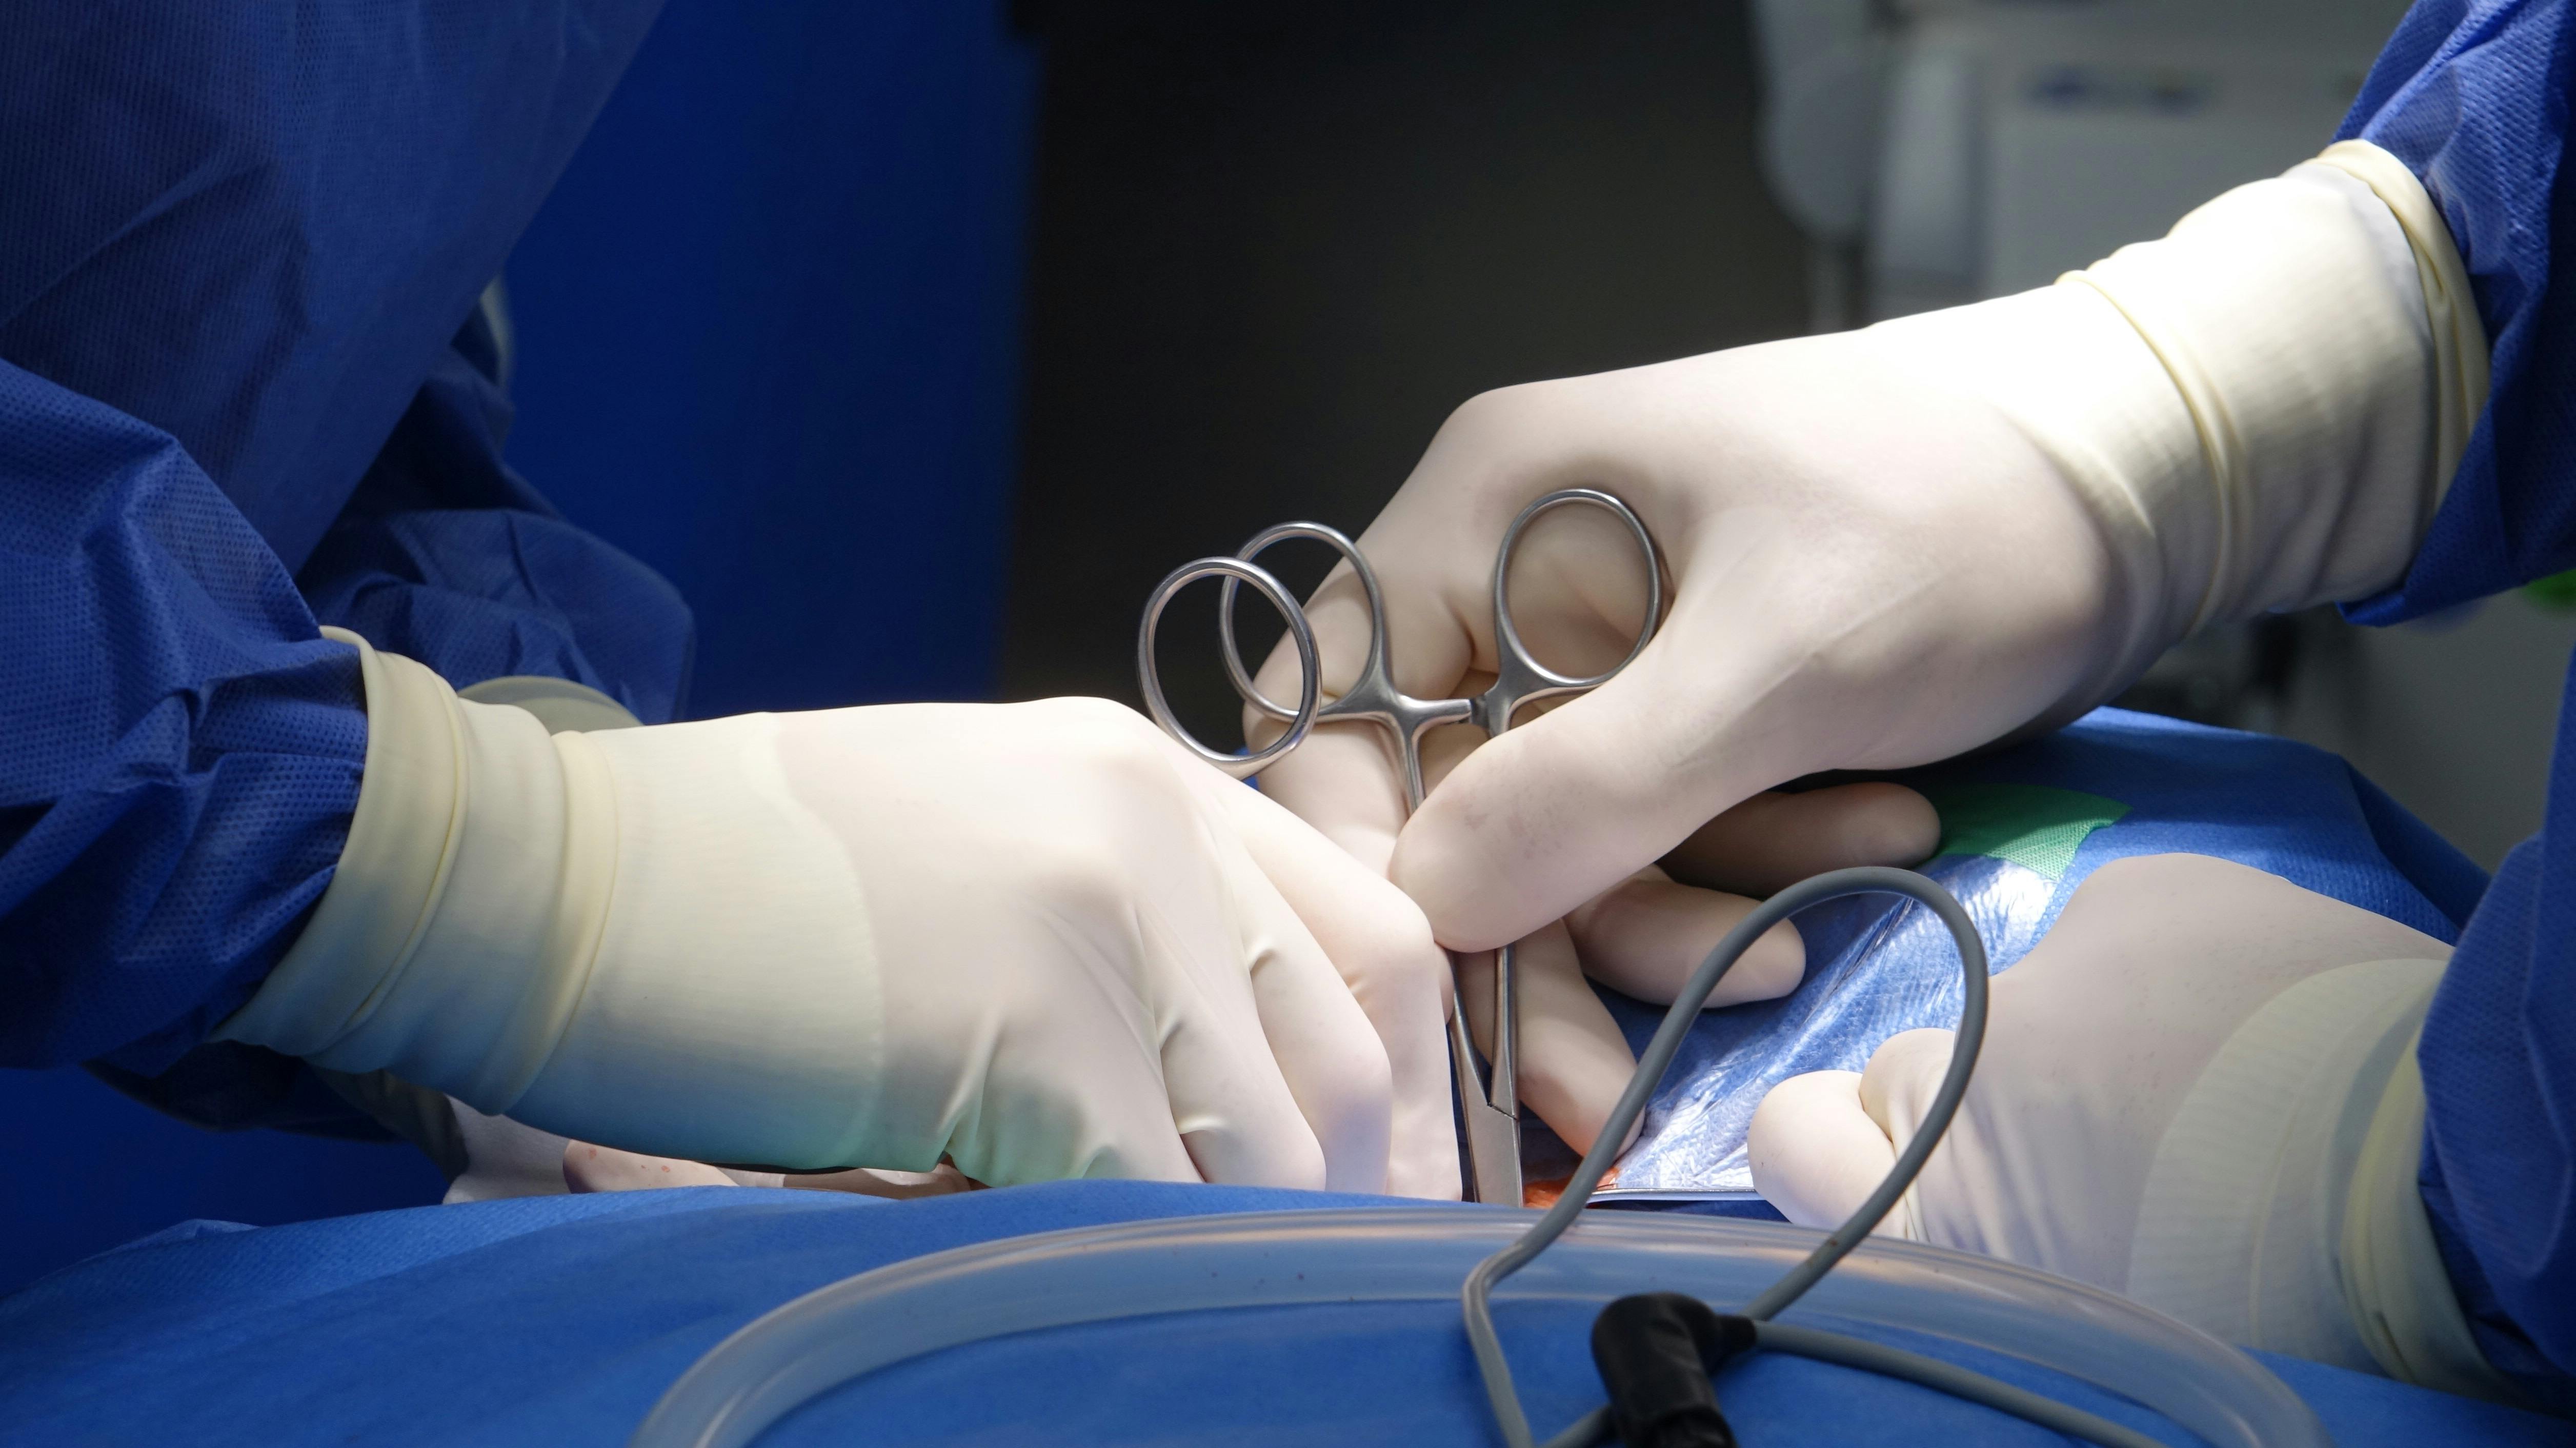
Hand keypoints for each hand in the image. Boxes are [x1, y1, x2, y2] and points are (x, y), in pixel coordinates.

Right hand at [223, 634, 1460, 1196]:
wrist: (538, 873)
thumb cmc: (730, 887)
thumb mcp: (972, 863)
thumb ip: (1116, 939)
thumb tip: (1208, 1107)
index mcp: (1144, 775)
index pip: (1370, 934)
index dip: (1409, 1085)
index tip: (1397, 1192)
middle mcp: (1151, 819)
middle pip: (1348, 1044)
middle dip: (1357, 1189)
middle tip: (1321, 1290)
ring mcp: (1101, 913)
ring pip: (1273, 1139)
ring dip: (1243, 1243)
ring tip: (1190, 1299)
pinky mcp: (1032, 1026)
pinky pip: (1157, 1198)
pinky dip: (1148, 1270)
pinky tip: (1087, 1291)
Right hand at [1260, 147, 2458, 956]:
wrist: (2138, 474)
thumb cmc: (1953, 515)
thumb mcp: (1784, 653)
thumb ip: (1597, 785)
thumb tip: (1425, 910)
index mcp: (1483, 518)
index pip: (1331, 709)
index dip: (1360, 854)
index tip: (1433, 984)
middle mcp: (1509, 590)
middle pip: (1447, 810)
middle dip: (1543, 944)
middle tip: (1607, 1095)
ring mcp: (1599, 662)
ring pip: (1560, 848)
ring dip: (1676, 911)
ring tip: (1814, 919)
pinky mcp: (1685, 720)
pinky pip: (1659, 837)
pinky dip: (1745, 869)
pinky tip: (1875, 838)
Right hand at [1748, 854, 2459, 1375]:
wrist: (2447, 1176)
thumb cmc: (2274, 1282)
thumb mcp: (2078, 1294)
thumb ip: (1958, 1227)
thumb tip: (1893, 1166)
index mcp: (1931, 1194)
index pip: (1793, 1136)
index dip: (1835, 1153)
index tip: (1909, 1176)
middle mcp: (1947, 1071)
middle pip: (1910, 1074)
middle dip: (1992, 1107)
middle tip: (2115, 1165)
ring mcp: (2038, 977)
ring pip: (2020, 1000)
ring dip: (2088, 1036)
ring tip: (2209, 1091)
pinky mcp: (2128, 899)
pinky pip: (2110, 931)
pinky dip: (2166, 969)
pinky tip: (2248, 1021)